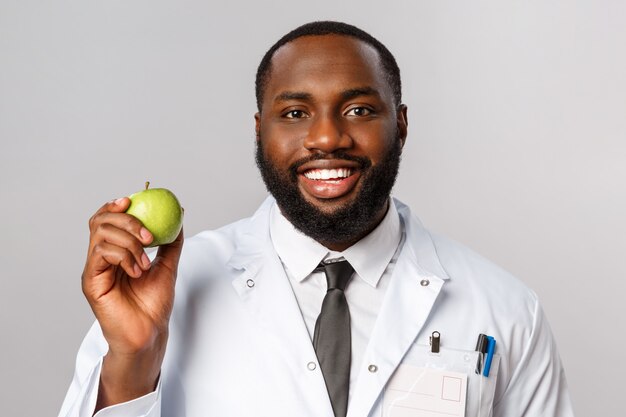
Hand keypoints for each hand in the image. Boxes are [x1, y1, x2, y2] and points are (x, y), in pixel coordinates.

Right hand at [81, 197, 183, 409]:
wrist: (149, 332)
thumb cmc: (154, 304)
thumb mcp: (168, 266)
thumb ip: (170, 242)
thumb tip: (179, 216)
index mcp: (115, 251)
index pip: (107, 220)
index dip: (115, 206)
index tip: (131, 200)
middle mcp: (101, 258)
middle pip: (100, 221)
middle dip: (126, 220)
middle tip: (148, 235)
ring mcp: (94, 269)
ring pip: (101, 235)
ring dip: (129, 243)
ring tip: (145, 262)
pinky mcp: (91, 281)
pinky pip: (102, 254)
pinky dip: (123, 256)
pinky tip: (137, 271)